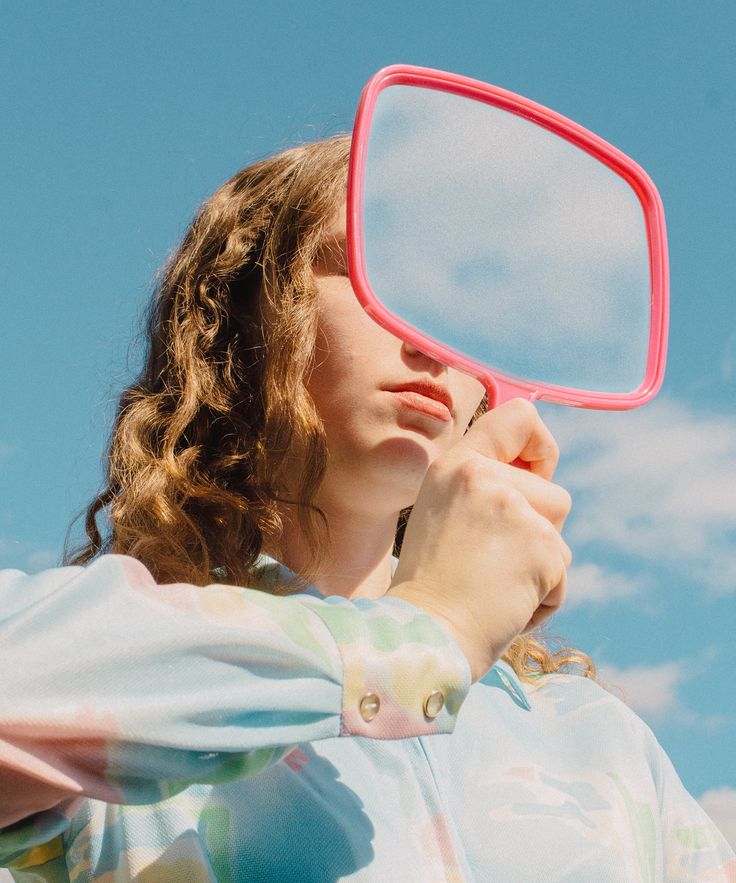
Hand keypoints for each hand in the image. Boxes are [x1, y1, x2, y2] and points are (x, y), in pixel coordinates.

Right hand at [387, 398, 571, 682]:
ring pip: (559, 533)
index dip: (541, 447)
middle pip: (554, 494)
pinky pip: (562, 573)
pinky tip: (504, 605)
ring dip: (539, 568)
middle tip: (489, 562)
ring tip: (493, 584)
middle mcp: (481, 475)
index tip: (537, 476)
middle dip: (537, 534)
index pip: (521, 417)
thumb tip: (542, 478)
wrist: (422, 637)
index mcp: (456, 464)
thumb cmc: (433, 586)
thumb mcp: (444, 513)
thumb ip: (484, 488)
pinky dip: (542, 598)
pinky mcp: (540, 546)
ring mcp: (512, 508)